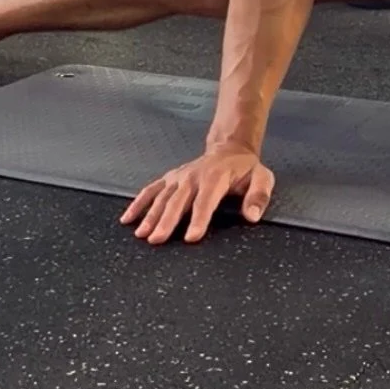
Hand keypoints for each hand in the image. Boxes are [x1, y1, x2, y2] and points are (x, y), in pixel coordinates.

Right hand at [120, 145, 274, 245]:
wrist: (230, 149)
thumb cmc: (245, 169)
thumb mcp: (262, 178)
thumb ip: (258, 196)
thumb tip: (252, 216)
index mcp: (215, 178)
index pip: (206, 201)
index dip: (198, 219)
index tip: (190, 237)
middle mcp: (193, 177)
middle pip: (178, 201)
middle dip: (167, 221)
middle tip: (157, 240)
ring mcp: (179, 177)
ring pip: (162, 197)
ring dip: (150, 215)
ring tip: (141, 234)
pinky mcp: (170, 178)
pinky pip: (151, 190)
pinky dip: (138, 203)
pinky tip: (128, 218)